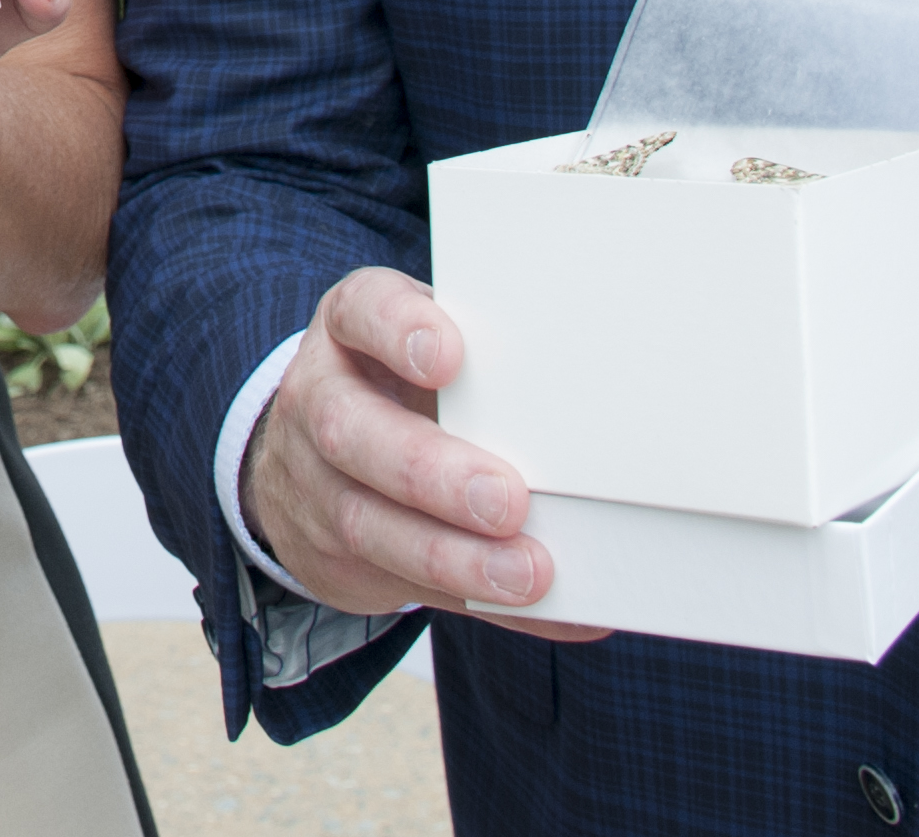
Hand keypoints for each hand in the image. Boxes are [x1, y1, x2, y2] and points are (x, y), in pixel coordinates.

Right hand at [239, 268, 603, 639]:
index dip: (397, 331)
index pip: (361, 311)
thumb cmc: (408, 391)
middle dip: (430, 472)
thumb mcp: (433, 359)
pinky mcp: (333, 554)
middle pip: (351, 430)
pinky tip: (535, 608)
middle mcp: (320, 401)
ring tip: (526, 575)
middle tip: (506, 502)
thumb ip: (490, 377)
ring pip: (366, 523)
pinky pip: (398, 583)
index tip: (450, 356)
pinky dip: (475, 601)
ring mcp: (316, 482)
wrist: (319, 458)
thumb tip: (602, 424)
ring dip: (452, 557)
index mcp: (352, 331)